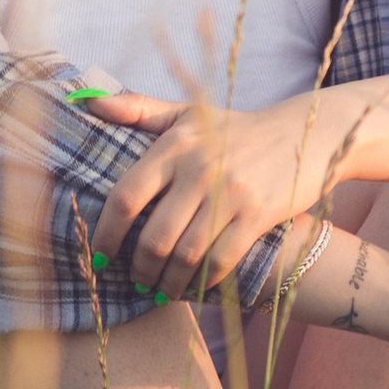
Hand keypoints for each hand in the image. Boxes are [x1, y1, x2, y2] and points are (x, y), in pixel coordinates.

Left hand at [80, 87, 386, 301]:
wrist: (305, 134)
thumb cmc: (236, 129)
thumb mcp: (187, 113)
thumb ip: (136, 109)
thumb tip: (84, 99)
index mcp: (175, 146)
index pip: (126, 197)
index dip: (107, 233)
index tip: (100, 255)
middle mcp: (199, 169)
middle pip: (154, 236)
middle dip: (139, 267)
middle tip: (135, 278)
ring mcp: (231, 194)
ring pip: (185, 254)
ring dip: (167, 281)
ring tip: (160, 289)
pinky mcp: (258, 215)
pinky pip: (221, 262)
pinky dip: (202, 283)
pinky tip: (193, 288)